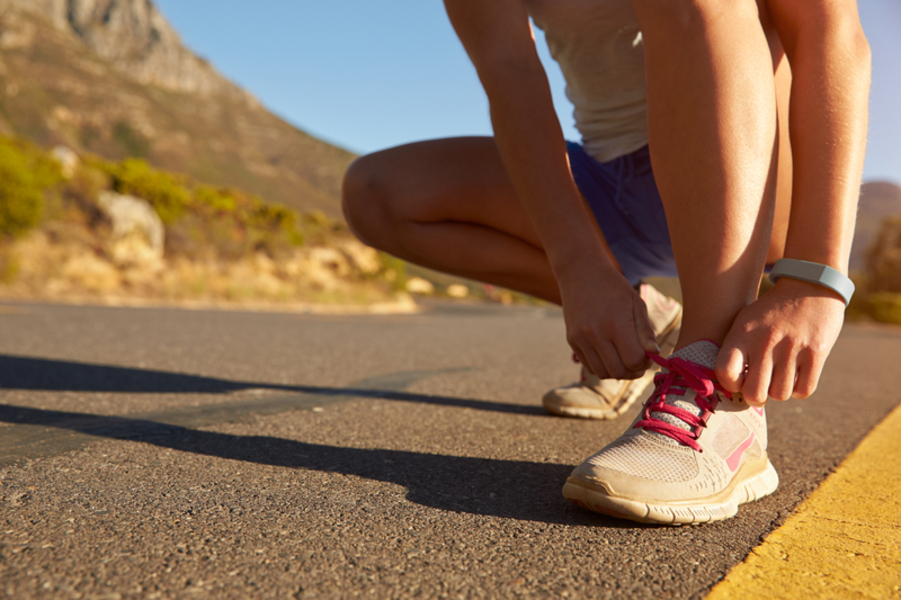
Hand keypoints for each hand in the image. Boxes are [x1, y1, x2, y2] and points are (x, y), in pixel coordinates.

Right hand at [558, 264, 659, 379]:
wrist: (580, 273)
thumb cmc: (613, 287)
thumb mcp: (636, 303)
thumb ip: (645, 331)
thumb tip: (654, 353)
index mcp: (615, 324)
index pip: (633, 360)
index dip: (645, 362)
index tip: (648, 354)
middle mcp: (595, 334)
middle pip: (618, 371)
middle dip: (633, 371)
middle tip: (639, 360)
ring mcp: (581, 339)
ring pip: (603, 373)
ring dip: (618, 371)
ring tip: (625, 359)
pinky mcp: (572, 341)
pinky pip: (590, 366)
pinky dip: (603, 367)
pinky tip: (610, 355)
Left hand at [715, 277, 845, 404]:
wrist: (809, 286)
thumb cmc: (771, 312)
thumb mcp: (745, 322)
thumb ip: (735, 350)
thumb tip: (729, 387)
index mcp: (743, 333)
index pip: (725, 371)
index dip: (730, 384)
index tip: (739, 379)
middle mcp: (766, 341)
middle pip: (754, 393)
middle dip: (756, 397)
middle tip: (761, 387)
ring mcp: (792, 347)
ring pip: (780, 395)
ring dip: (779, 391)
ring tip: (779, 376)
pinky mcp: (816, 353)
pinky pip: (803, 390)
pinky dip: (798, 389)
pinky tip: (796, 375)